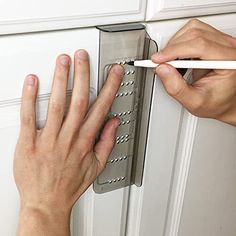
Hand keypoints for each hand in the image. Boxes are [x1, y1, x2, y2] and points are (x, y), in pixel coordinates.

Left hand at [14, 50, 123, 235]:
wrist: (47, 202)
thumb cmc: (69, 185)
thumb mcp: (96, 167)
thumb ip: (106, 142)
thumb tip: (113, 123)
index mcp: (85, 142)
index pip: (101, 108)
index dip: (109, 88)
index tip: (114, 73)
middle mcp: (69, 137)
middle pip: (79, 100)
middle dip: (83, 75)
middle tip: (83, 57)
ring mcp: (48, 139)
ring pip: (57, 104)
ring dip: (61, 80)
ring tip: (63, 61)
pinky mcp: (29, 143)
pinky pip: (30, 117)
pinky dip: (31, 98)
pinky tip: (33, 81)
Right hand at [152, 19, 235, 125]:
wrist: (224, 101)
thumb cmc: (215, 103)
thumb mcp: (194, 102)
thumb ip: (177, 88)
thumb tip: (162, 69)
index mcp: (228, 62)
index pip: (199, 45)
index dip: (174, 50)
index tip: (158, 60)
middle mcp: (229, 47)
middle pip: (195, 33)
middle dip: (172, 48)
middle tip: (160, 64)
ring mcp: (223, 41)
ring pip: (193, 29)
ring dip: (175, 45)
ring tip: (172, 63)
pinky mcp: (214, 40)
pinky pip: (194, 32)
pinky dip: (180, 44)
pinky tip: (179, 59)